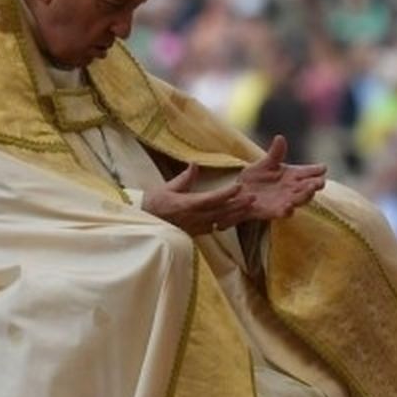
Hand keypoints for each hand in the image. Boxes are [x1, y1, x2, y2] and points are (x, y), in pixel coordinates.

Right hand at [142, 163, 256, 235]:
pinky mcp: (195, 233)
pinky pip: (213, 227)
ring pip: (220, 220)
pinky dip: (225, 221)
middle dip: (238, 205)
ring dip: (235, 214)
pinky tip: (233, 217)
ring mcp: (195, 227)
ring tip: (249, 207)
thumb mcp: (166, 188)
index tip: (239, 187)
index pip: (212, 199)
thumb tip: (195, 164)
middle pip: (221, 211)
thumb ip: (184, 178)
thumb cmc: (152, 204)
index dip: (227, 193)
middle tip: (253, 198)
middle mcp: (194, 217)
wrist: (142, 223)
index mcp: (188, 204)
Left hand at [234, 136, 326, 221]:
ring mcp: (286, 201)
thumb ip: (275, 154)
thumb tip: (280, 137)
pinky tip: (288, 206)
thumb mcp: (265, 163)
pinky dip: (287, 210)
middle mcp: (293, 189)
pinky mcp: (274, 212)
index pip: (309, 172)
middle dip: (315, 184)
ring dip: (306, 195)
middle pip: (309, 187)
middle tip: (320, 181)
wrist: (240, 193)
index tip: (323, 168)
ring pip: (301, 200)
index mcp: (293, 175)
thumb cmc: (256, 177)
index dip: (316, 170)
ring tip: (310, 189)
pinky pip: (284, 213)